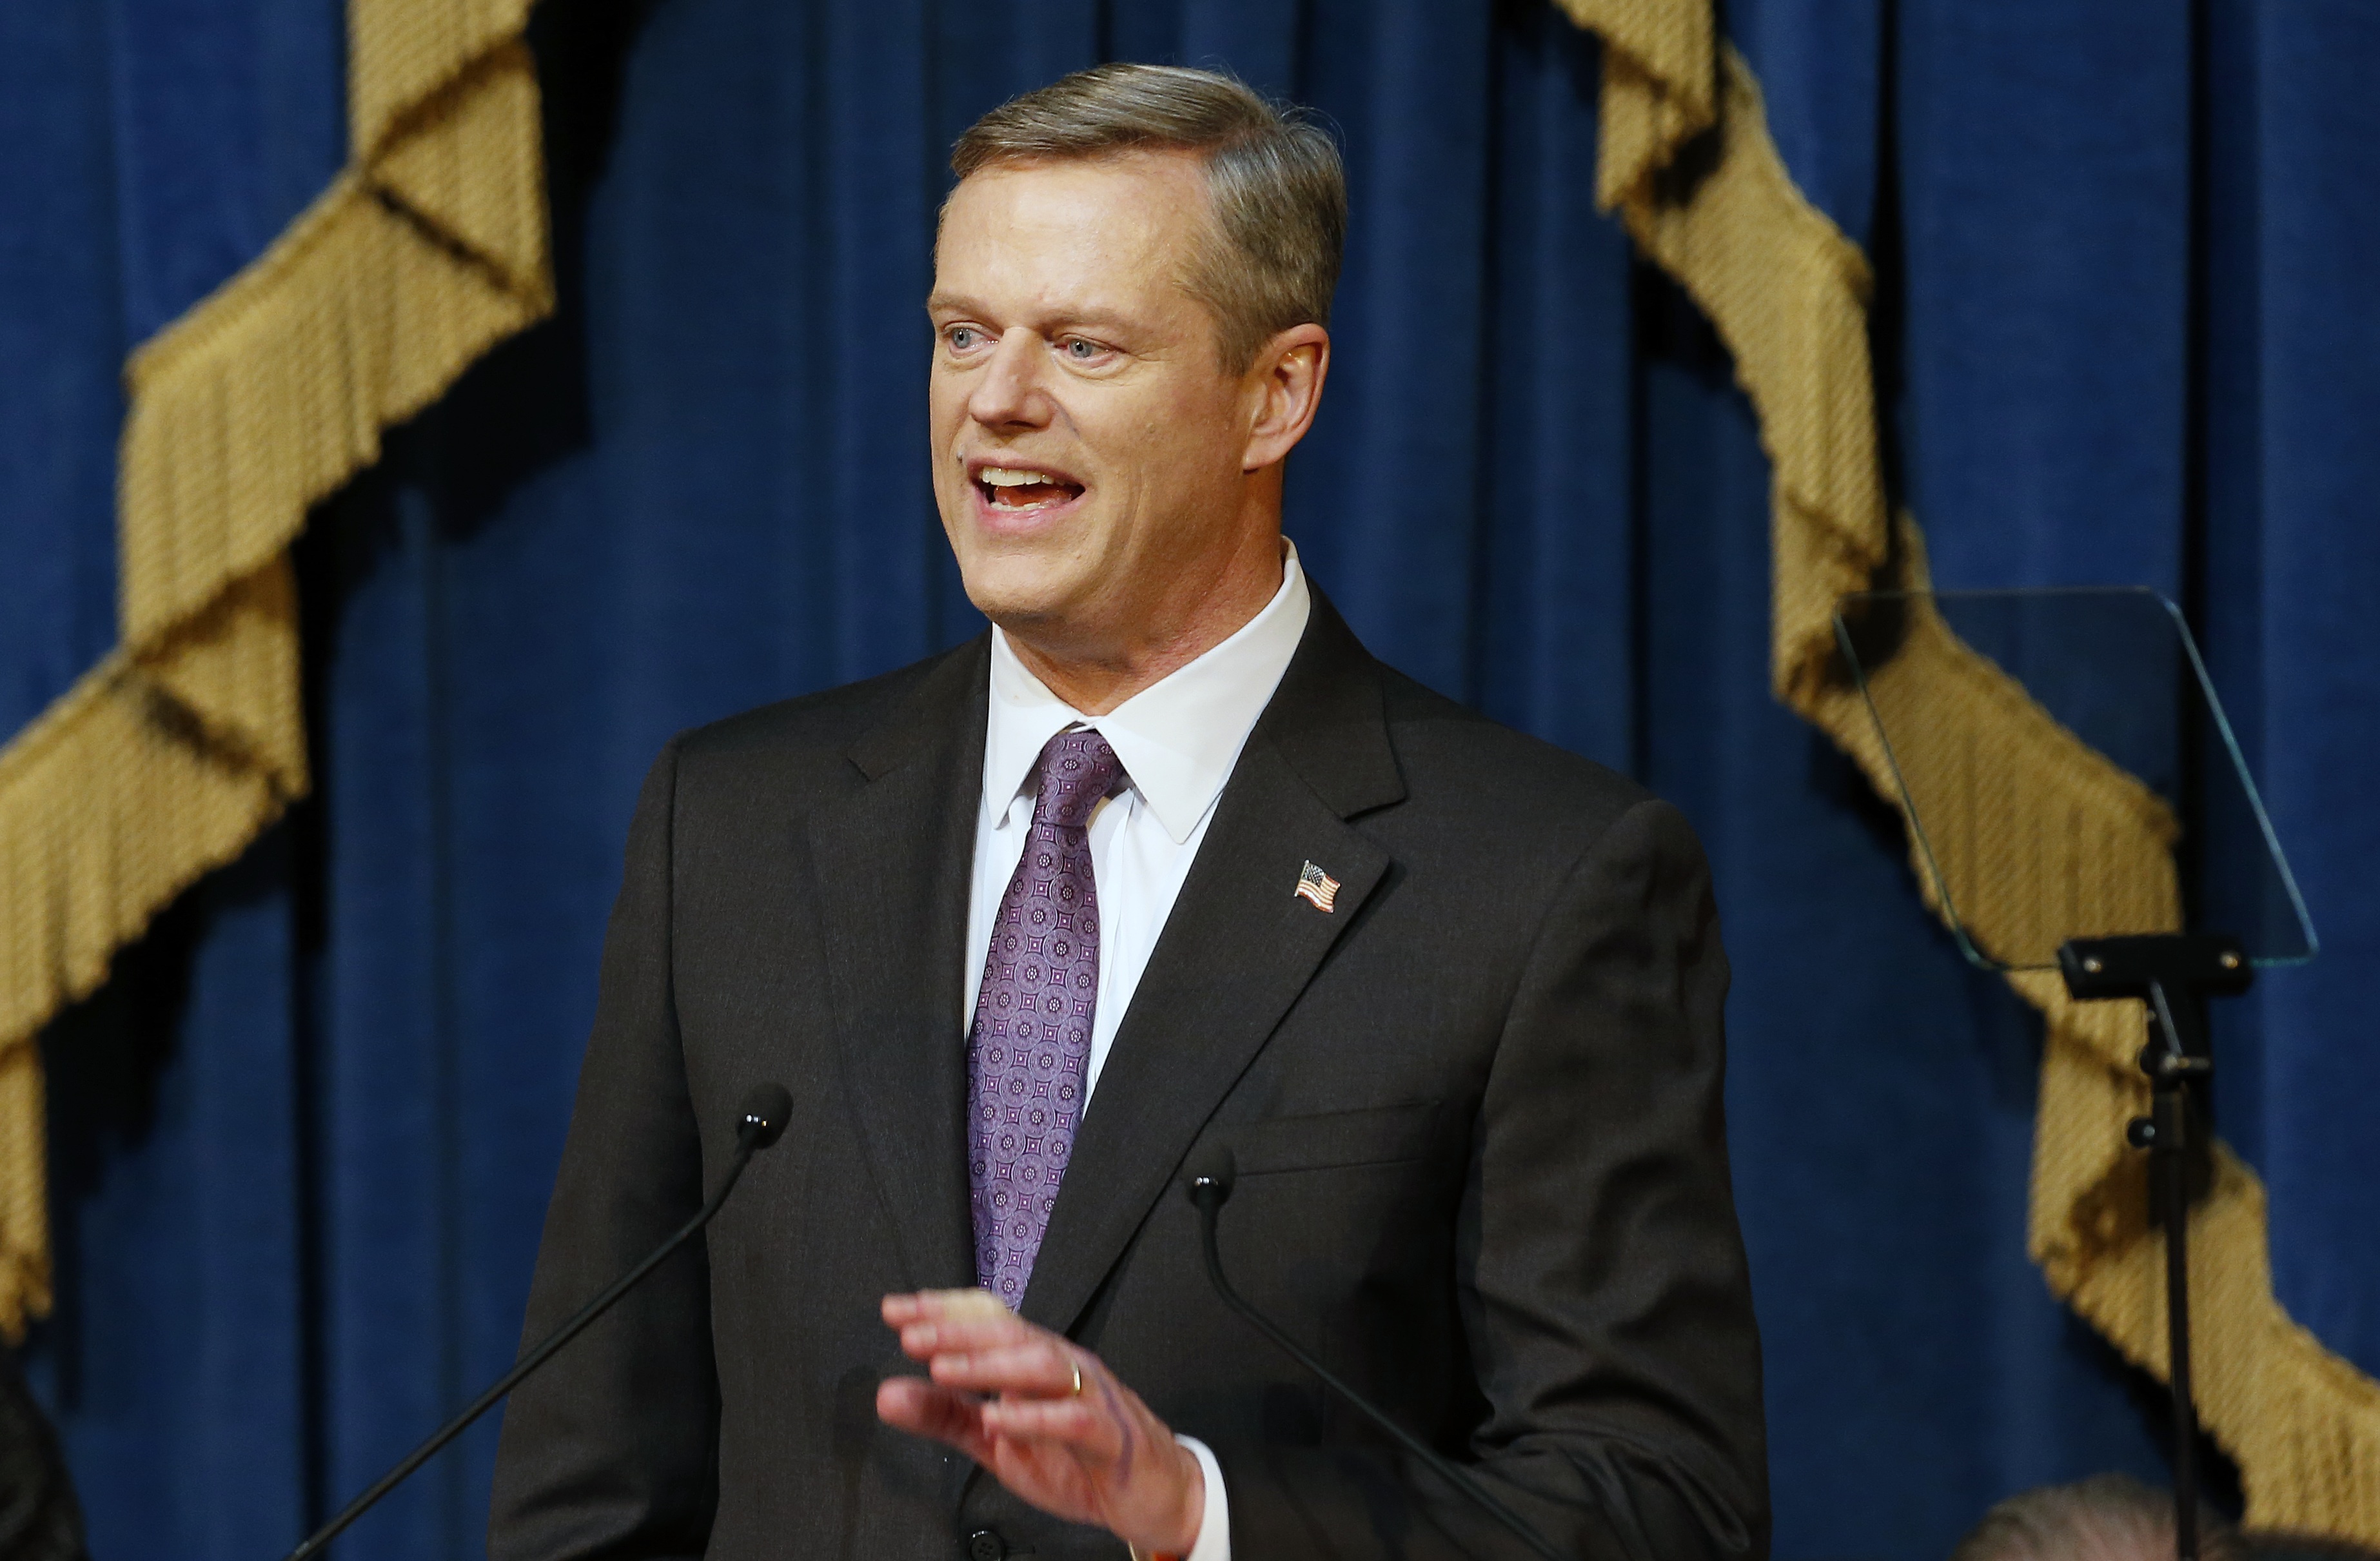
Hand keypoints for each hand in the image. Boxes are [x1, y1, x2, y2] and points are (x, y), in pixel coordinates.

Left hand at [876, 1289, 1204, 1555]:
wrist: (1154, 1495)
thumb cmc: (1077, 1461)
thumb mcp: (997, 1442)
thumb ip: (945, 1417)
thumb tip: (887, 1394)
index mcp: (1034, 1362)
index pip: (987, 1319)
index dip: (942, 1310)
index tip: (894, 1310)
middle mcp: (1063, 1366)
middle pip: (1010, 1333)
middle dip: (957, 1331)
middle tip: (911, 1335)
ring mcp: (1090, 1396)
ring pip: (1042, 1364)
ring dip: (990, 1364)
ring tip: (944, 1370)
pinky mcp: (1111, 1436)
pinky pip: (1074, 1419)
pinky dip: (1034, 1418)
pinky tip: (998, 1421)